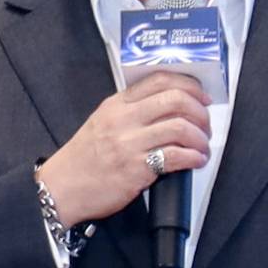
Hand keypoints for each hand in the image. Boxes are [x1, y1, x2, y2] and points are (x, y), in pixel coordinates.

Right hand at [36, 71, 214, 226]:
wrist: (61, 188)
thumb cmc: (84, 158)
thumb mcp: (102, 122)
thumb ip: (130, 111)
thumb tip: (169, 107)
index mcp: (117, 104)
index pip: (159, 80)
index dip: (190, 85)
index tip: (202, 97)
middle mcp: (124, 119)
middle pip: (176, 100)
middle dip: (200, 112)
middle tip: (205, 125)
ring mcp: (130, 144)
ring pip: (180, 127)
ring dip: (200, 138)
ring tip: (202, 147)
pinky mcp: (136, 169)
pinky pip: (176, 157)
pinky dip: (194, 158)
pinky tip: (196, 161)